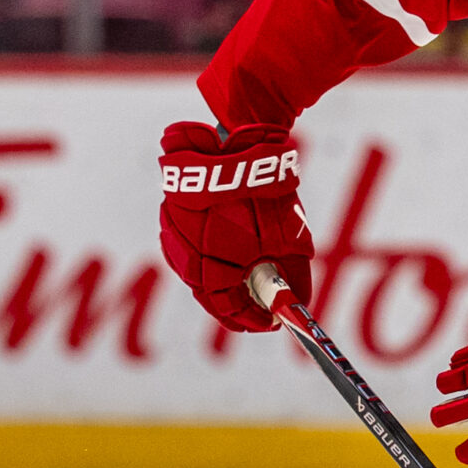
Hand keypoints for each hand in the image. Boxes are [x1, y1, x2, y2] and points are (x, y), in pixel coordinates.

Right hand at [157, 121, 311, 331]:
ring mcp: (173, 232)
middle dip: (235, 305)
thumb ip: (292, 278)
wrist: (241, 143)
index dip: (251, 319)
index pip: (227, 307)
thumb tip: (297, 305)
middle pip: (207, 293)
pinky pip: (185, 248)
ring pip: (193, 271)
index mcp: (214, 262)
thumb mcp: (291, 239)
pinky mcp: (171, 213)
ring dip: (219, 282)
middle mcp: (187, 252)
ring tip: (246, 287)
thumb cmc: (270, 194)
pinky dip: (206, 258)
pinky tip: (226, 258)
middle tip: (259, 313)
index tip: (271, 324)